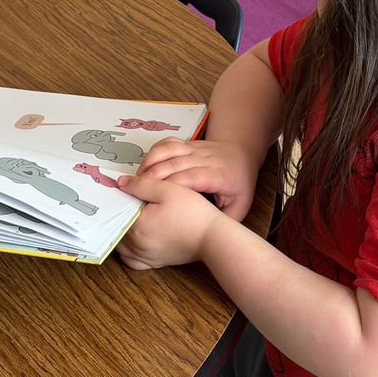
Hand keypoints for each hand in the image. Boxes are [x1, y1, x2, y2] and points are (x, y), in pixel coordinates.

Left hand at [115, 173, 224, 269]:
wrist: (213, 237)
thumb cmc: (194, 214)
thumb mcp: (168, 189)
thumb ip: (141, 185)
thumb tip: (121, 183)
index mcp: (137, 227)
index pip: (116, 209)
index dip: (119, 196)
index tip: (124, 189)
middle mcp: (137, 245)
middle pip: (116, 226)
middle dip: (121, 213)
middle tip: (131, 200)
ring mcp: (145, 256)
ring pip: (121, 243)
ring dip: (123, 230)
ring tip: (135, 216)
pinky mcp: (154, 262)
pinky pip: (131, 259)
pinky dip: (128, 249)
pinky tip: (136, 238)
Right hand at [136, 138, 259, 221]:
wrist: (241, 154)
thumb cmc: (239, 181)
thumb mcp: (240, 205)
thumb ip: (225, 219)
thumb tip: (208, 233)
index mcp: (216, 174)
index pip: (189, 178)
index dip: (169, 187)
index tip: (153, 199)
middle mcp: (204, 158)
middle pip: (173, 164)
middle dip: (152, 177)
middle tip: (135, 191)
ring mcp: (194, 149)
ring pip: (168, 150)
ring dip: (149, 163)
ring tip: (137, 179)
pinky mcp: (187, 144)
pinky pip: (167, 143)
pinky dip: (153, 152)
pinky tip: (145, 165)